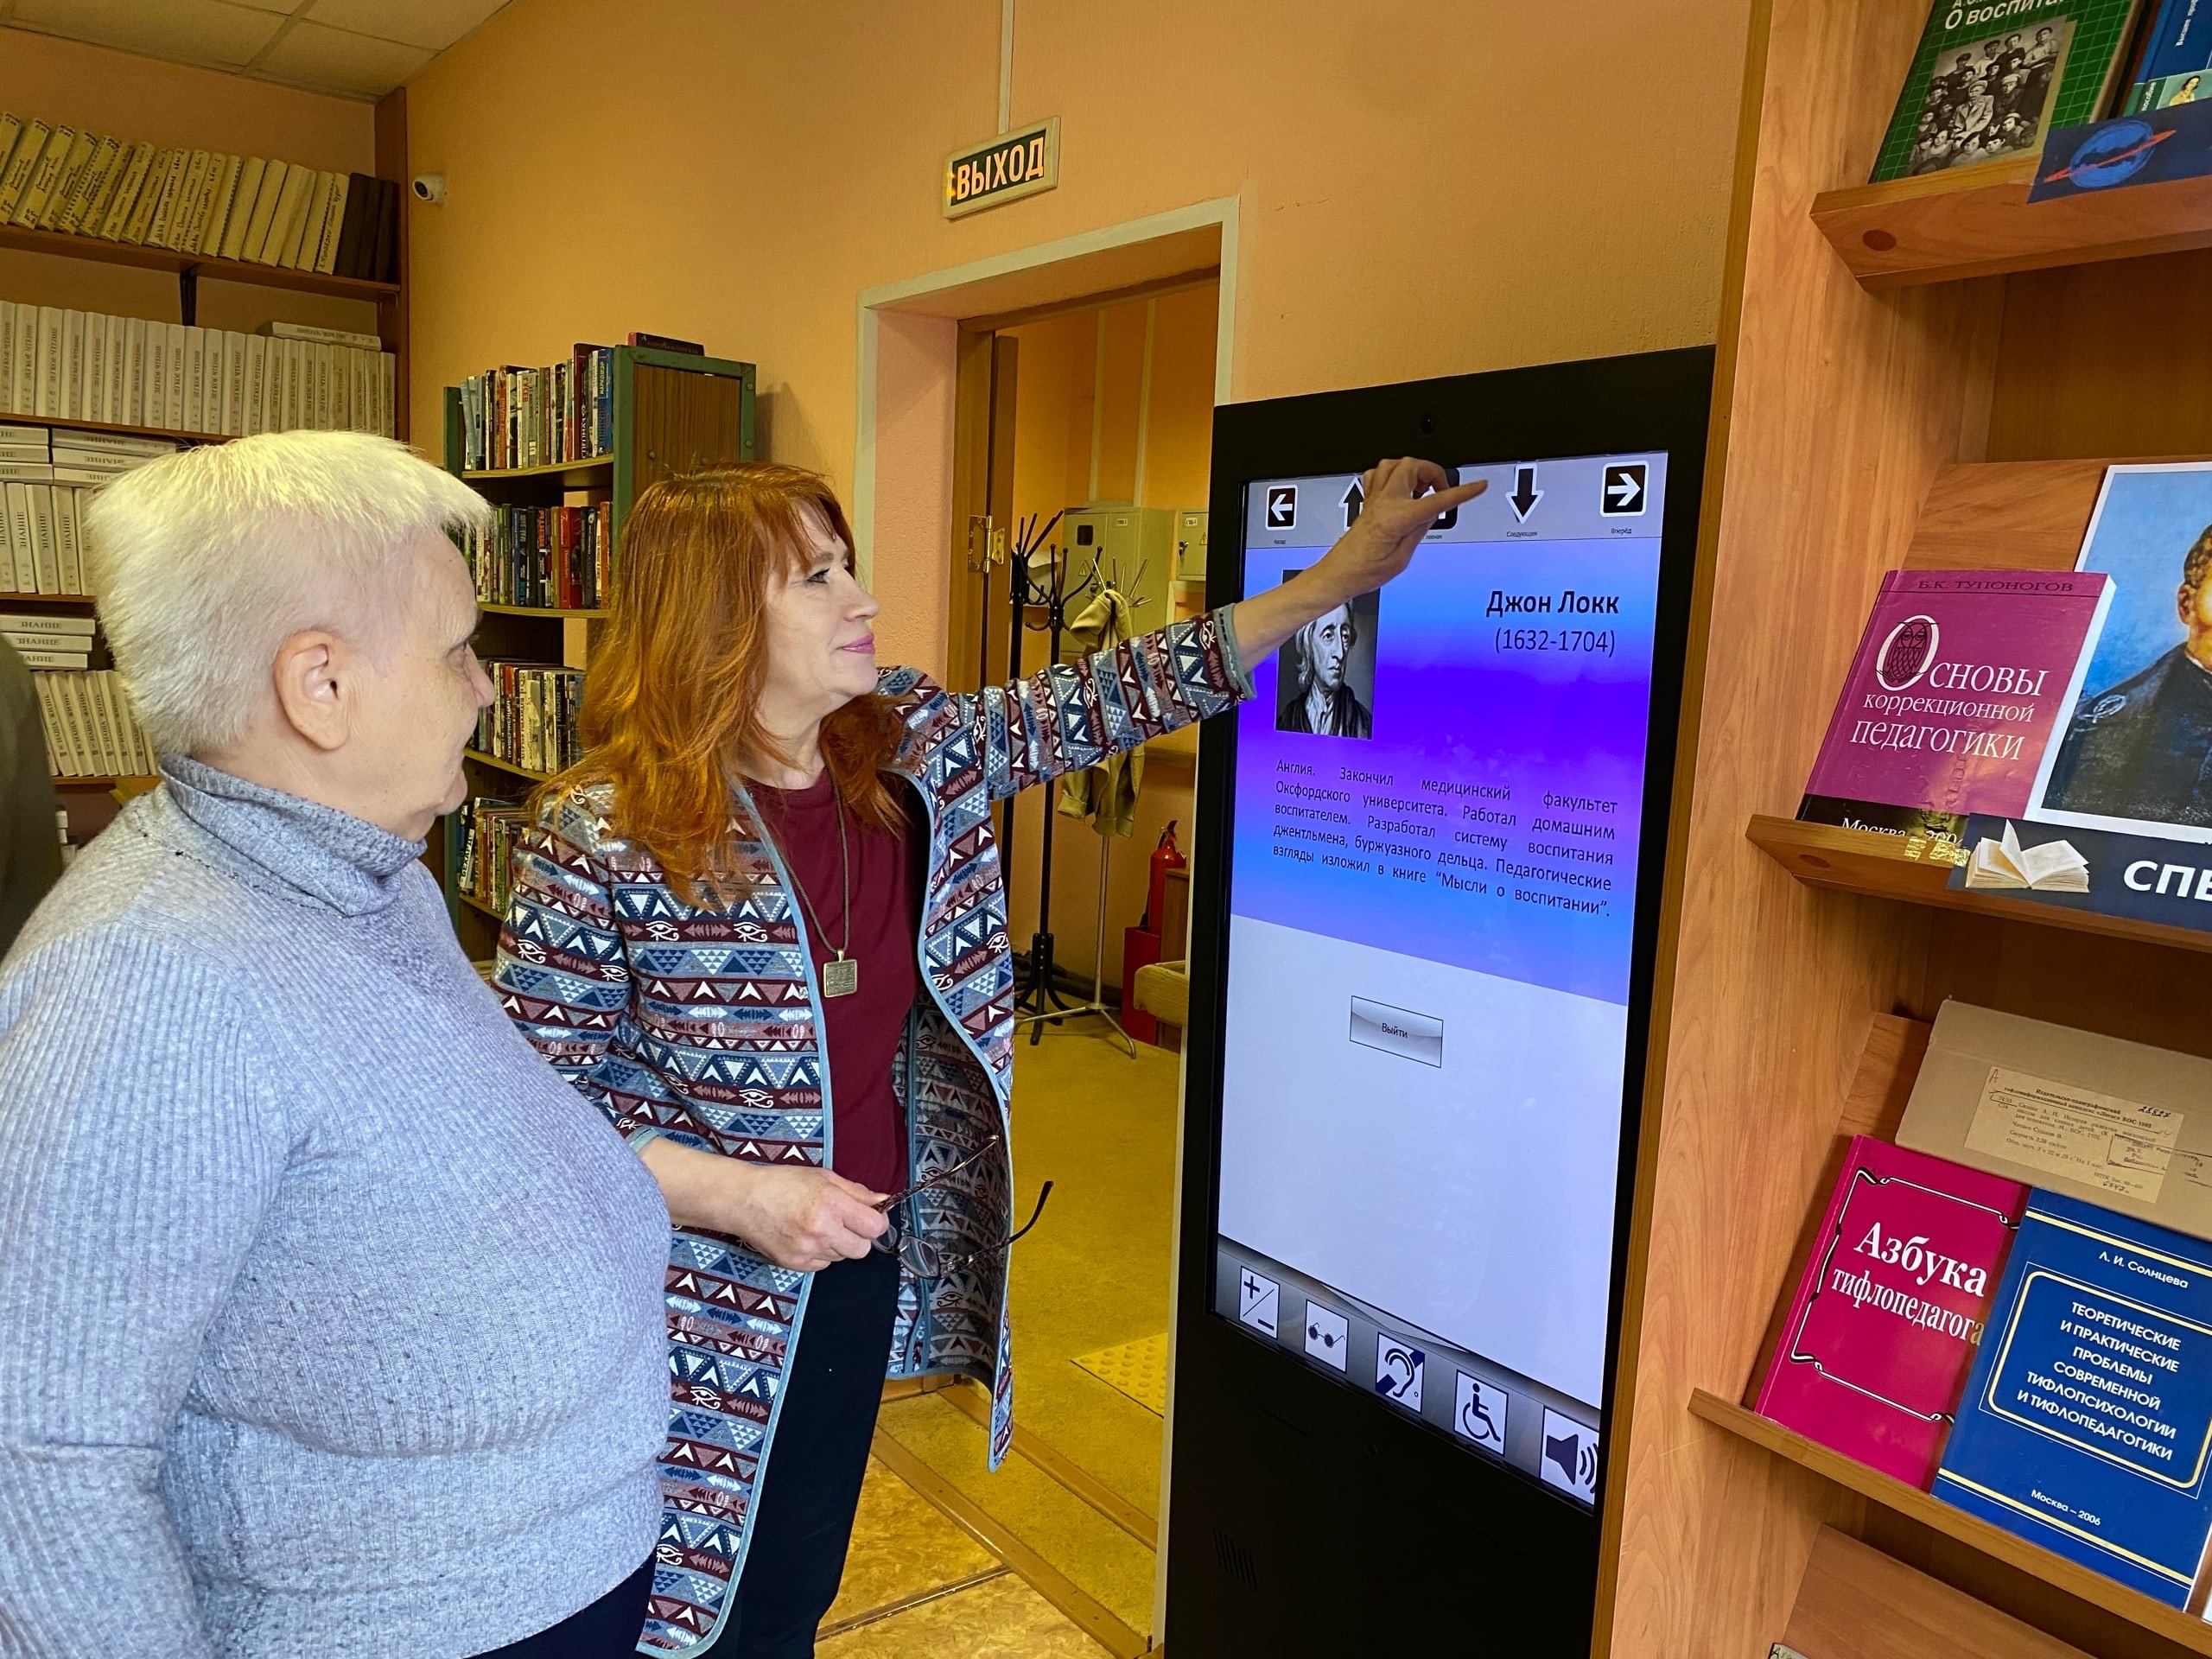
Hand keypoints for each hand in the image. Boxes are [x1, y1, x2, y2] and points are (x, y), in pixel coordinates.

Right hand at [638, 1139, 887, 1270]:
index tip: (870, 1216)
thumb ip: (857, 1192)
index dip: (876, 1221)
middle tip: (845, 1222)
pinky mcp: (795, 1264)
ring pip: (842, 1257)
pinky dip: (820, 1253)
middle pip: (863, 1249)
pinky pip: (823, 1265)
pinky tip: (805, 1237)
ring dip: (838, 1244)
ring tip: (819, 1226)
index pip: (875, 1227)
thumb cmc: (783, 1182)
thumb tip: (883, 1200)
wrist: (743, 1200)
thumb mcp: (823, 1177)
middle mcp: (822, 1230)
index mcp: (832, 1204)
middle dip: (859, 1236)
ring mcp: (808, 1250)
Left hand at [1317, 457, 1487, 598]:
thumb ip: (1419, 531)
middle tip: (1441, 490)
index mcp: (1397, 518)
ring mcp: (1373, 500)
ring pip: (1394, 464)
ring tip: (1422, 487)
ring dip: (1412, 470)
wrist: (1338, 574)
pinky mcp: (1366, 502)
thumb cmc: (1363, 572)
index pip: (1436, 500)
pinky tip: (1401, 488)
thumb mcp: (1401, 559)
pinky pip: (1378, 474)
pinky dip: (1393, 475)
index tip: (1478, 486)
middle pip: (1412, 466)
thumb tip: (1431, 513)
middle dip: (1432, 472)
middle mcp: (1384, 503)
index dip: (1461, 492)